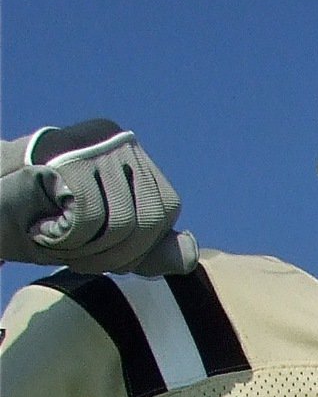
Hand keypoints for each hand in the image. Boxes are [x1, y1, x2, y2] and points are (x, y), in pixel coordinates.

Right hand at [0, 119, 197, 275]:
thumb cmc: (54, 226)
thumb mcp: (112, 247)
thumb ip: (154, 252)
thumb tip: (192, 253)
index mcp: (136, 161)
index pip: (167, 210)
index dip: (140, 244)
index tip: (102, 248)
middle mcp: (121, 143)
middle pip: (151, 219)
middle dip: (115, 252)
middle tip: (76, 247)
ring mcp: (95, 143)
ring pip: (123, 221)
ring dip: (87, 247)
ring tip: (59, 234)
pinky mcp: (69, 154)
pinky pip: (91, 215)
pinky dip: (66, 236)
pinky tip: (45, 225)